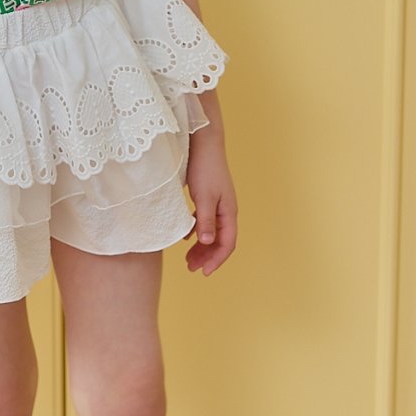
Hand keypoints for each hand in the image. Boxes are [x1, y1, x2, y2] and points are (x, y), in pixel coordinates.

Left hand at [182, 127, 236, 276]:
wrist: (204, 143)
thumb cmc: (205, 168)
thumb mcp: (204, 197)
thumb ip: (205, 221)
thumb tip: (206, 243)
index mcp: (229, 212)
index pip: (227, 243)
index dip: (217, 260)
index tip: (203, 272)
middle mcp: (227, 210)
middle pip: (220, 240)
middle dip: (207, 257)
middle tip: (191, 268)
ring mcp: (218, 203)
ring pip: (212, 232)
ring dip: (202, 247)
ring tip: (188, 258)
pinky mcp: (208, 196)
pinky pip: (205, 221)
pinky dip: (196, 231)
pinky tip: (185, 237)